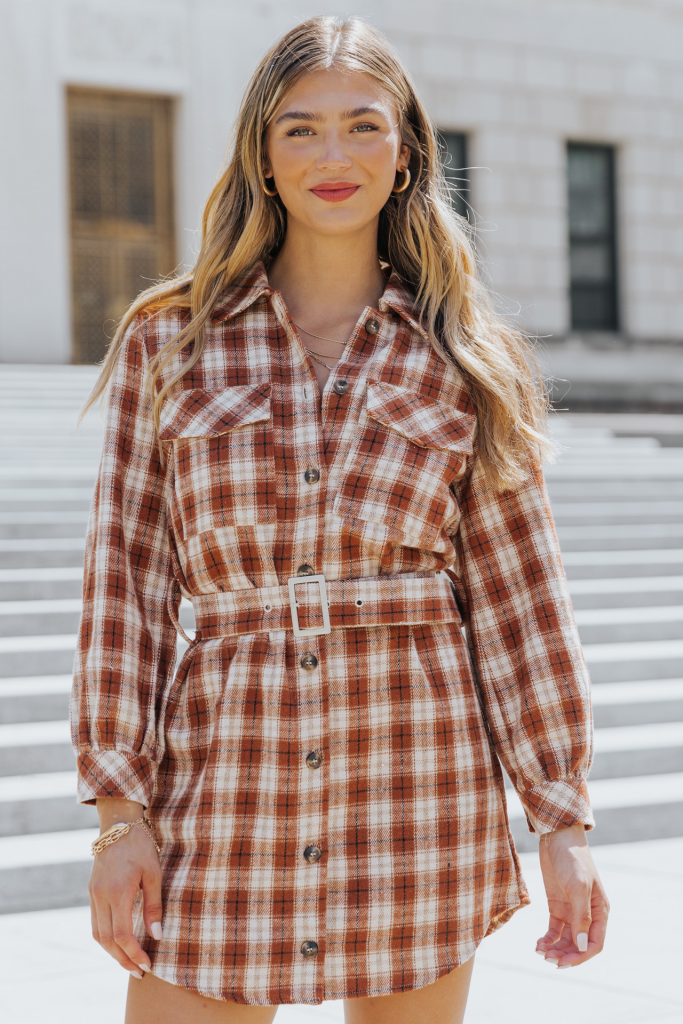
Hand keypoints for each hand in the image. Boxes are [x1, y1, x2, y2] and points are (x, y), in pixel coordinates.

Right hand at [90, 798, 162, 979]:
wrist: (118, 823)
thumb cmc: (141, 846)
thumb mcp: (154, 873)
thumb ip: (154, 906)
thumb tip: (157, 936)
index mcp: (117, 892)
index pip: (122, 935)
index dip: (134, 954)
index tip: (148, 965)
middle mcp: (101, 897)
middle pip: (107, 941)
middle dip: (123, 960)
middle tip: (139, 972)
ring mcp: (93, 895)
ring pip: (98, 934)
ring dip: (112, 952)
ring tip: (129, 962)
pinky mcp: (92, 892)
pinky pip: (95, 923)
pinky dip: (106, 938)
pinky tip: (119, 942)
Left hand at [535, 823, 608, 967]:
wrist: (556, 836)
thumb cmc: (572, 858)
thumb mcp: (578, 886)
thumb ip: (581, 916)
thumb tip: (581, 946)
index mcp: (600, 911)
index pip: (594, 943)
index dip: (581, 956)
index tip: (563, 962)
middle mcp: (587, 914)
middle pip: (579, 945)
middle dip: (565, 955)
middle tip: (547, 959)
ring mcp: (571, 910)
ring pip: (565, 940)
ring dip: (555, 949)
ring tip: (540, 952)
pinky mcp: (557, 905)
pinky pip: (554, 930)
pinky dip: (547, 939)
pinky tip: (538, 943)